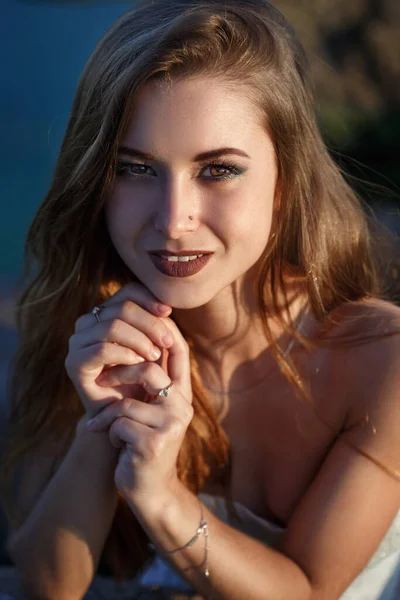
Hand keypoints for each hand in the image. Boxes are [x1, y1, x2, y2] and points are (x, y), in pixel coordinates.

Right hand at [65, 283, 172, 417]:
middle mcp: (87, 324)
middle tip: (167, 341)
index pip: (127, 292)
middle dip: (149, 323)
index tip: (168, 312)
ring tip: (154, 355)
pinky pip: (102, 349)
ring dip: (139, 339)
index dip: (149, 299)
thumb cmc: (142, 378)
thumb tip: (165, 308)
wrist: (124, 415)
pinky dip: (125, 354)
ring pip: (112, 326)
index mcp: (105, 313)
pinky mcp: (75, 363)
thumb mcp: (154, 348)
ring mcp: (77, 342)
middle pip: (121, 308)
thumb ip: (157, 326)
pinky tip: (139, 362)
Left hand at [85, 318, 192, 506]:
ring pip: (127, 402)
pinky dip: (109, 433)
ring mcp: (170, 425)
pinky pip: (119, 424)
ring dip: (110, 417)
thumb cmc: (144, 443)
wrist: (150, 490)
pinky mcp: (153, 444)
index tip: (140, 319)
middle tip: (102, 381)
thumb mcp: (152, 411)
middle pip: (150, 370)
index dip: (162, 331)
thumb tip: (137, 342)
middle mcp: (181, 407)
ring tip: (106, 427)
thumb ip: (153, 382)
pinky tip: (116, 445)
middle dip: (121, 373)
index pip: (179, 352)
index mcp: (182, 395)